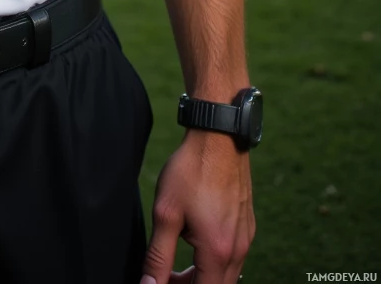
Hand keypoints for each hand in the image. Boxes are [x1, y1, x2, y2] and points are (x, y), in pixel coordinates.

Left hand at [141, 133, 253, 283]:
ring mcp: (246, 238)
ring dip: (202, 275)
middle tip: (164, 275)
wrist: (219, 137)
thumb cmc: (191, 171)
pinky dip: (214, 260)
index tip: (160, 282)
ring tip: (175, 262)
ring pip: (226, 274)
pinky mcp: (247, 225)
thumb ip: (158, 255)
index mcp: (218, 252)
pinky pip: (233, 257)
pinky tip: (195, 240)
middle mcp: (239, 250)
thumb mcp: (166, 213)